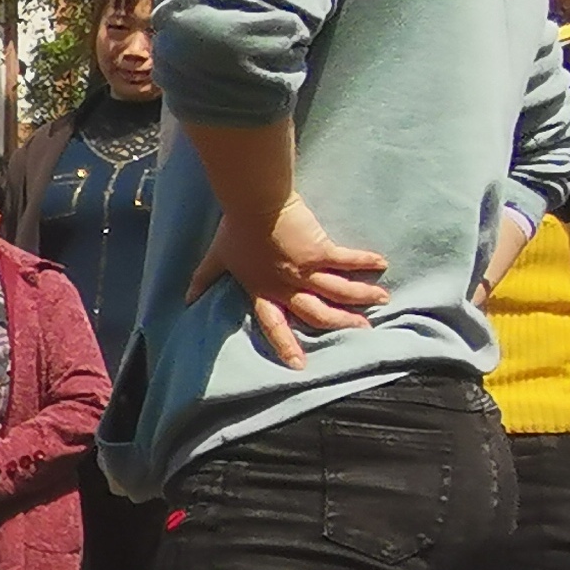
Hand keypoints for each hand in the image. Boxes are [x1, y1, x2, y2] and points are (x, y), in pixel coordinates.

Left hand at [196, 190, 388, 366]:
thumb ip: (204, 279)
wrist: (253, 203)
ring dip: (362, 297)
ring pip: (339, 292)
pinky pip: (347, 261)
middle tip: (361, 331)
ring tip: (382, 300)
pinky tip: (382, 264)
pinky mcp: (320, 251)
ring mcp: (306, 271)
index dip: (286, 345)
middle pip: (317, 314)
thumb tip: (186, 298)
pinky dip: (366, 262)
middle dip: (341, 323)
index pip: (274, 325)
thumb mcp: (217, 258)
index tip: (299, 366)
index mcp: (263, 290)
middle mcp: (287, 286)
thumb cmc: (234, 229)